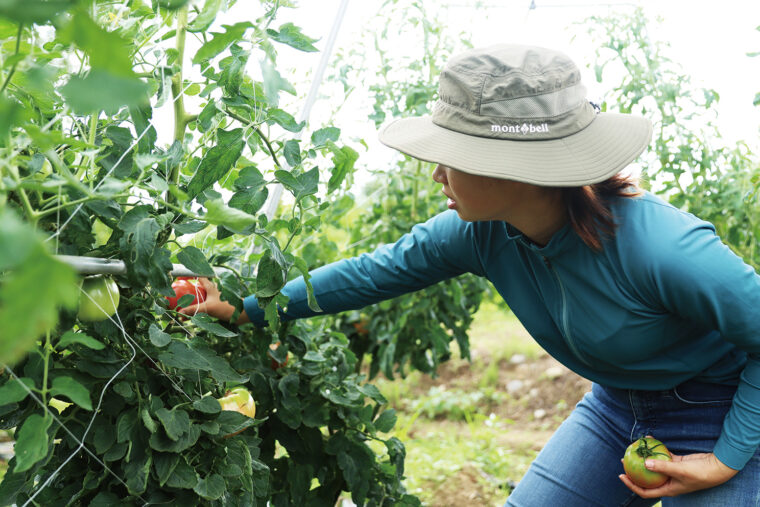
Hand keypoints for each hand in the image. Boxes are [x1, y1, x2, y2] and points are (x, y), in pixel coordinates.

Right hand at [178, 278, 249, 323]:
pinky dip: (197, 308)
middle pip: (198, 287)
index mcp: (211, 286)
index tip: (179, 277)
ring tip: (182, 307)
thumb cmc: (226, 307)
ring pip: (200, 297)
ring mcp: (214, 298)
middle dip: (188, 290)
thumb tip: (180, 312)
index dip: (189, 275)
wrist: (241, 314)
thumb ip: (194, 309)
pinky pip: (203, 305)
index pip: (198, 276)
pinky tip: (191, 315)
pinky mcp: (216, 305)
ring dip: (192, 301)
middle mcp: (212, 290)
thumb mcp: (208, 307)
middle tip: (178, 294)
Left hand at [619, 451, 737, 497]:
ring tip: (633, 448)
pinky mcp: (677, 462)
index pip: (645, 491)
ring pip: (654, 465)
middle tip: (623, 460)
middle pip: (647, 478)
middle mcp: (669, 482)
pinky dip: (656, 449)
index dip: (632, 485)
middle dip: (635, 470)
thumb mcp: (680, 470)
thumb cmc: (700, 473)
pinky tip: (650, 439)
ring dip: (645, 457)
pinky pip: (663, 455)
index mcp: (668, 489)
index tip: (621, 475)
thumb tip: (645, 463)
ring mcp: (672, 471)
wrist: (718, 467)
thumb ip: (663, 467)